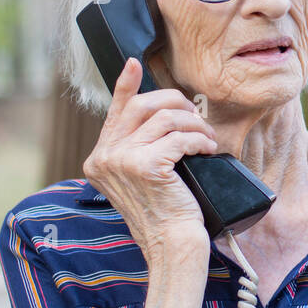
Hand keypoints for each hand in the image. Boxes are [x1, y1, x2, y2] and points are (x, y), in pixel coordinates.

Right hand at [83, 57, 217, 261]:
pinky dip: (199, 140)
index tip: (135, 63)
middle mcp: (104, 157)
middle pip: (143, 105)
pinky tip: (207, 149)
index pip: (116, 111)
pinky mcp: (145, 166)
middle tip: (197, 119)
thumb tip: (161, 113)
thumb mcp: (143, 177)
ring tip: (207, 138)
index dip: (127, 84)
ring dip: (195, 124)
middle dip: (177, 103)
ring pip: (166, 118)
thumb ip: (139, 148)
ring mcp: (121, 161)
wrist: (171, 244)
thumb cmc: (165, 213)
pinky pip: (180, 137)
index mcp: (99, 159)